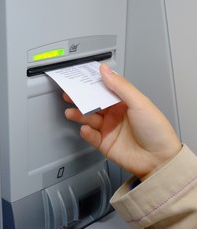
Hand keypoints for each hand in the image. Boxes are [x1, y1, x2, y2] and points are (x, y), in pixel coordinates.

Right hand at [63, 63, 181, 179]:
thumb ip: (120, 86)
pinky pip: (91, 136)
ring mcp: (109, 129)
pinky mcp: (104, 143)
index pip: (104, 89)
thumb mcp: (139, 103)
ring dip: (79, 115)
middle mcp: (115, 114)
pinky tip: (85, 129)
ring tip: (71, 112)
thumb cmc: (156, 130)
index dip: (92, 84)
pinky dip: (86, 132)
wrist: (159, 160)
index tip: (80, 79)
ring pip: (89, 118)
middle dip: (80, 99)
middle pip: (93, 103)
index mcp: (124, 102)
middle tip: (69, 94)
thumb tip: (105, 70)